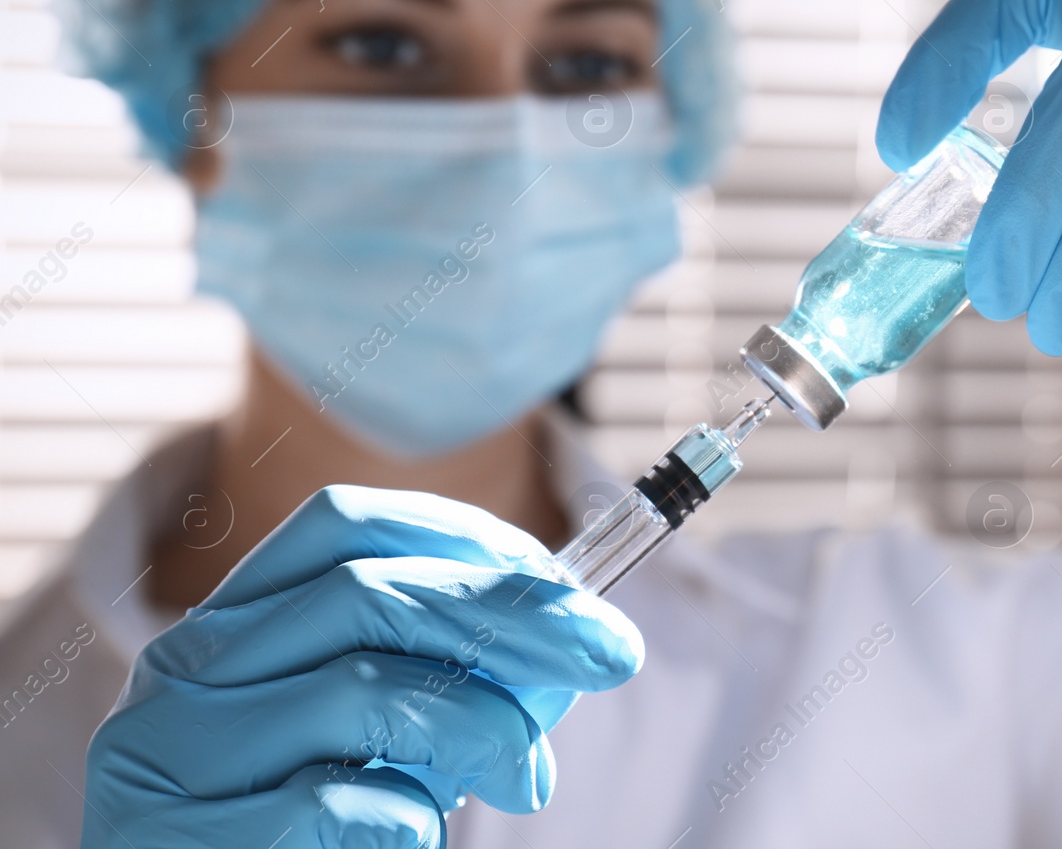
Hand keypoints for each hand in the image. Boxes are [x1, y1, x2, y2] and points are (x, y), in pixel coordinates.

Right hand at [81, 486, 641, 847]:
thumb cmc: (317, 832)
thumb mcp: (392, 735)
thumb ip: (461, 678)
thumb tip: (573, 637)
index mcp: (236, 621)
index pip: (342, 524)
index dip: (464, 535)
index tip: (563, 576)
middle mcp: (187, 667)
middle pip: (366, 591)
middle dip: (515, 614)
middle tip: (613, 652)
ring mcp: (168, 750)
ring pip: (359, 689)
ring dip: (480, 729)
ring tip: (525, 779)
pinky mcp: (171, 835)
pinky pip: (331, 800)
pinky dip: (406, 819)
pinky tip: (414, 840)